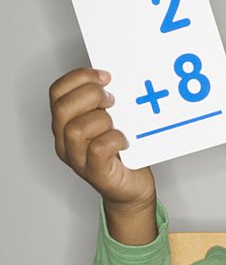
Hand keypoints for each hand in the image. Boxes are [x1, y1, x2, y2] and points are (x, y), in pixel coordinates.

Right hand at [49, 67, 155, 209]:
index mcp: (64, 123)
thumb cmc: (120, 152)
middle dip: (91, 95)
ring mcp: (77, 159)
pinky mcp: (95, 173)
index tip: (105, 76)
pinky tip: (123, 140)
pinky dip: (114, 140)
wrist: (130, 188)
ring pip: (75, 129)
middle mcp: (65, 141)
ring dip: (102, 120)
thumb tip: (114, 79)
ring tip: (116, 124)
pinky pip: (98, 149)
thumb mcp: (110, 120)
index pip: (57, 92)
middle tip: (112, 100)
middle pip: (62, 107)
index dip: (80, 77)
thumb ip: (105, 102)